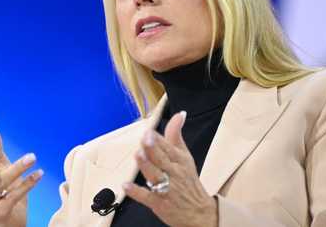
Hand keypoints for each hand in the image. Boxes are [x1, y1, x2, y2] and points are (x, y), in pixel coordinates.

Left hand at [123, 112, 217, 226]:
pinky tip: (126, 186)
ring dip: (146, 166)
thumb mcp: (185, 157)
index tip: (149, 132)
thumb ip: (176, 136)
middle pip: (162, 160)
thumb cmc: (188, 181)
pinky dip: (136, 192)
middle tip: (145, 139)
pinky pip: (147, 197)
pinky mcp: (159, 204)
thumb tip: (179, 114)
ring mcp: (167, 189)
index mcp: (180, 161)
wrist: (199, 212)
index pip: (168, 148)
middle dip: (153, 149)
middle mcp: (174, 174)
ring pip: (155, 176)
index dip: (158, 140)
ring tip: (138, 155)